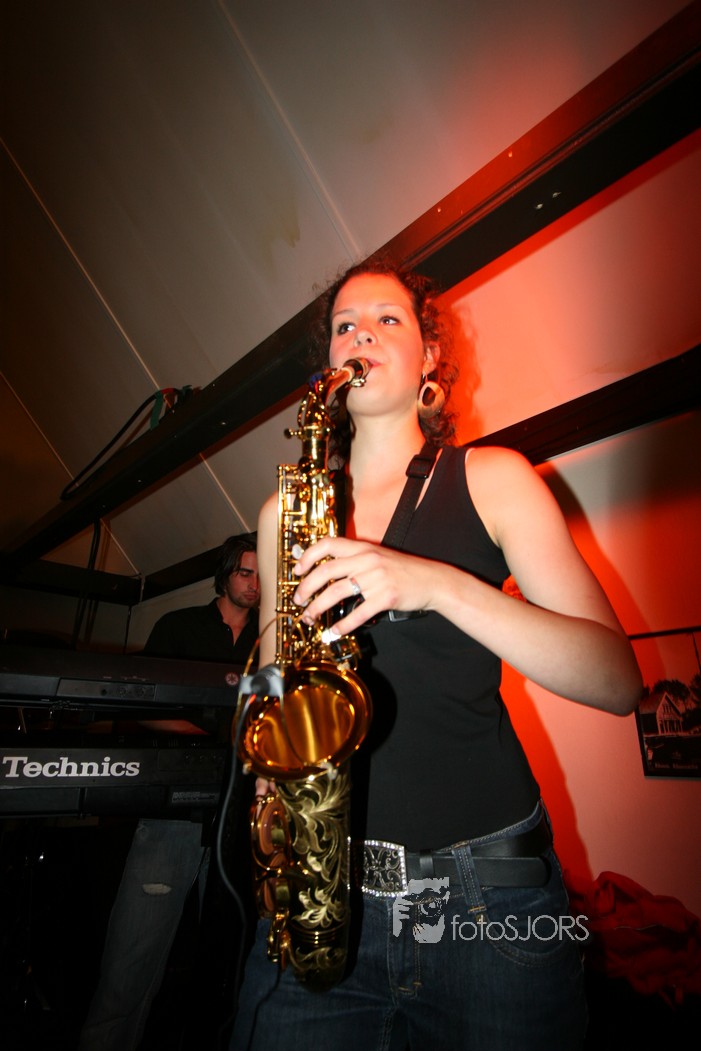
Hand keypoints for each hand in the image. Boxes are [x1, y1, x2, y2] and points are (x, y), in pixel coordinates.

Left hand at [291, 536, 437, 638]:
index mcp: (363, 548)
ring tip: (310, 617)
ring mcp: (376, 579)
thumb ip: (356, 560)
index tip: (297, 570)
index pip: (328, 544)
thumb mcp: (378, 556)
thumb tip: (328, 571)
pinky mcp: (386, 597)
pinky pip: (357, 613)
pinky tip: (334, 631)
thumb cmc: (404, 570)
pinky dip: (342, 625)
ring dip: (318, 607)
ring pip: (336, 592)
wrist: (433, 580)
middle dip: (306, 587)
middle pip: (325, 571)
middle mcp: (367, 560)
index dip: (308, 556)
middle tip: (298, 600)